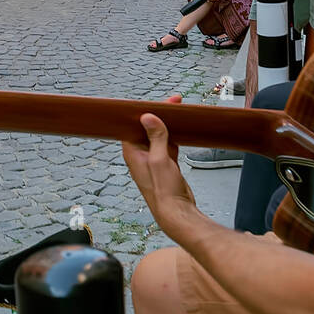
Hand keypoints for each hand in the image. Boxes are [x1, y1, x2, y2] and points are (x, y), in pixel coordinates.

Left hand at [121, 94, 198, 236]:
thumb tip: (148, 117)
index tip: (160, 102)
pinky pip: (167, 145)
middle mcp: (140, 155)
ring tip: (179, 112)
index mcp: (132, 152)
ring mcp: (152, 160)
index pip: (135, 124)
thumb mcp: (159, 159)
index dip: (146, 111)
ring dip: (168, 125)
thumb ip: (155, 137)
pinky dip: (173, 137)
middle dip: (159, 114)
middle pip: (147, 128)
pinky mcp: (164, 165)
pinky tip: (181, 130)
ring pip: (158, 136)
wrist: (176, 211)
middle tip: (174, 103)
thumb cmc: (163, 190)